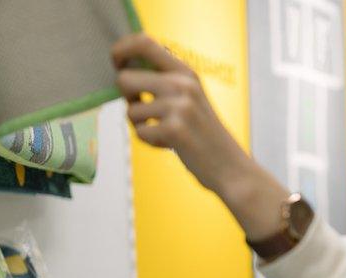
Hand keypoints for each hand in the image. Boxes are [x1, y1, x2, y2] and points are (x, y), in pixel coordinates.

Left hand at [111, 33, 253, 192]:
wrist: (229, 165)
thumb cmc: (204, 133)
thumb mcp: (191, 97)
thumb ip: (164, 80)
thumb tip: (124, 71)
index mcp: (185, 72)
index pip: (144, 43)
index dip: (121, 49)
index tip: (116, 62)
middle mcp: (183, 85)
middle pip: (126, 79)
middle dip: (127, 98)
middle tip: (144, 110)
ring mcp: (179, 107)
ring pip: (131, 110)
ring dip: (141, 125)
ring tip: (164, 132)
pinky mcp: (174, 130)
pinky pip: (140, 132)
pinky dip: (150, 142)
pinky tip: (169, 144)